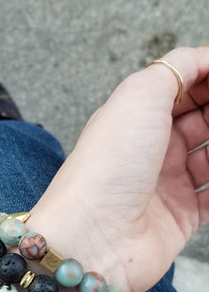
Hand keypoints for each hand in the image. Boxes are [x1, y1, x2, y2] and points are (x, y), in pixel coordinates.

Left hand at [30, 46, 208, 291]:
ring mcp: (169, 182)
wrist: (94, 236)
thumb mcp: (140, 96)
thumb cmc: (109, 164)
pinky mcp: (182, 217)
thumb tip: (207, 56)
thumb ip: (178, 67)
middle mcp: (154, 146)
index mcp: (139, 113)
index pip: (186, 85)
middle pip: (204, 118)